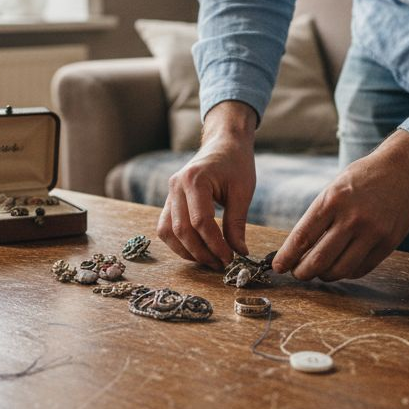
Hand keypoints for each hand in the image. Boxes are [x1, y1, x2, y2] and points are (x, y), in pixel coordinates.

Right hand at [156, 101, 257, 268]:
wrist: (223, 143)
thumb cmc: (236, 164)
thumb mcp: (242, 191)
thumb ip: (237, 223)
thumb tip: (239, 252)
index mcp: (194, 180)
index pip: (200, 222)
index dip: (215, 244)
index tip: (230, 258)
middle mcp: (176, 186)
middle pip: (181, 230)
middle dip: (201, 252)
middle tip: (220, 264)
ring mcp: (169, 193)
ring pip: (167, 231)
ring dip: (186, 251)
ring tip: (208, 260)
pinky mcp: (169, 200)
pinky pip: (166, 226)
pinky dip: (178, 242)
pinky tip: (196, 250)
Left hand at [272, 130, 408, 281]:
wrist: (402, 170)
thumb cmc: (362, 179)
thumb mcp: (334, 189)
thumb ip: (319, 217)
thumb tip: (298, 249)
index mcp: (332, 200)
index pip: (303, 237)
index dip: (287, 257)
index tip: (278, 266)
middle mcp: (352, 218)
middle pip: (319, 260)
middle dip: (302, 272)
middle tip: (298, 273)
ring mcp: (373, 232)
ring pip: (340, 269)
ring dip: (324, 275)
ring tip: (319, 271)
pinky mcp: (389, 243)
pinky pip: (361, 269)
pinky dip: (347, 272)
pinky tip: (341, 266)